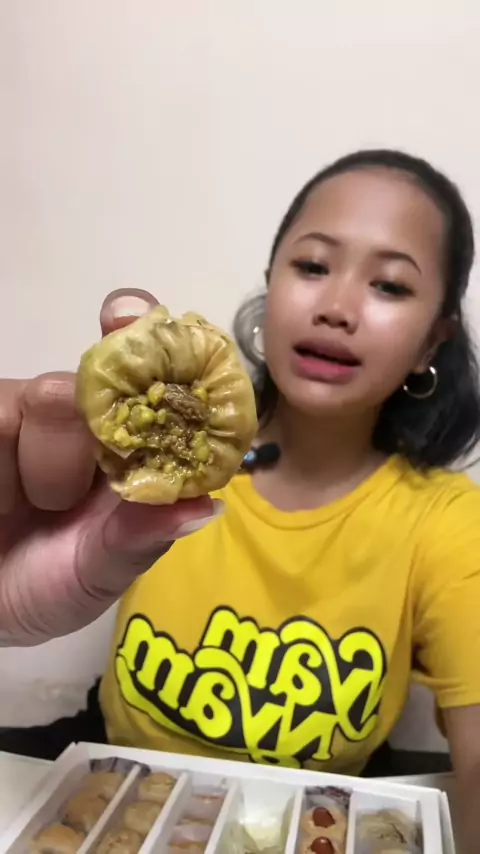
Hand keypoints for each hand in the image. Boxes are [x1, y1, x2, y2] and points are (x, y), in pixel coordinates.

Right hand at [0, 289, 219, 645]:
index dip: (143, 342)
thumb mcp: (94, 576)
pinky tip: (5, 503)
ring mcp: (21, 420)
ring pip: (38, 402)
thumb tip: (207, 507)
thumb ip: (138, 541)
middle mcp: (76, 422)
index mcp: (124, 446)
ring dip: (37, 470)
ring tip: (26, 512)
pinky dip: (2, 470)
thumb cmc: (45, 586)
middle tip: (65, 490)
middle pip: (84, 384)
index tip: (131, 320)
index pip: (142, 378)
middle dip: (81, 430)